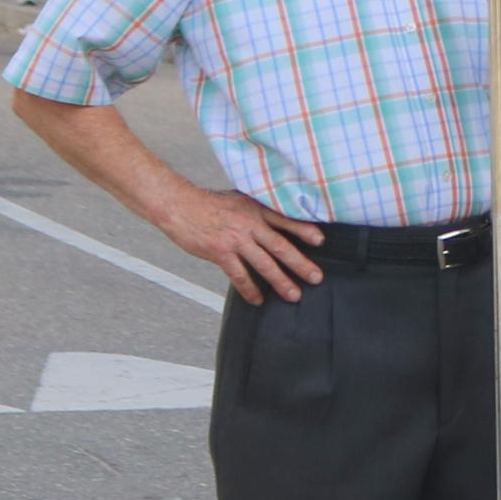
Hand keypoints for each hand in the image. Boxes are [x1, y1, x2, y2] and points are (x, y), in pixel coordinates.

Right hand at [163, 187, 327, 303]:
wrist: (180, 206)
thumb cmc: (209, 203)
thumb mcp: (239, 199)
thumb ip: (257, 210)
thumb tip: (274, 219)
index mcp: (256, 210)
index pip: (285, 220)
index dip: (304, 230)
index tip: (320, 240)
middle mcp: (250, 224)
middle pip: (281, 246)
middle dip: (301, 263)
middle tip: (316, 278)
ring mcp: (236, 240)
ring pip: (264, 263)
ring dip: (281, 281)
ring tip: (294, 295)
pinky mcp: (221, 252)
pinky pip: (239, 275)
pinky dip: (250, 289)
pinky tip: (258, 300)